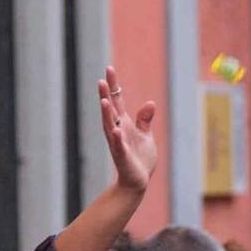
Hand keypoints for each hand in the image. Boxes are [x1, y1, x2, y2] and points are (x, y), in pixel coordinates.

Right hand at [99, 67, 158, 193]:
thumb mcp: (145, 135)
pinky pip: (119, 146)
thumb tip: (150, 103)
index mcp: (123, 123)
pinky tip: (116, 130)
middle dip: (105, 95)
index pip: (116, 100)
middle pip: (110, 110)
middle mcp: (117, 130)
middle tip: (101, 80)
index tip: (109, 69)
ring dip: (107, 114)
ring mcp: (118, 142)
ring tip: (104, 101)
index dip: (113, 85)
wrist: (138, 181)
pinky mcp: (122, 156)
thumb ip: (144, 119)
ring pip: (110, 126)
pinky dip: (117, 138)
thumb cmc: (140, 158)